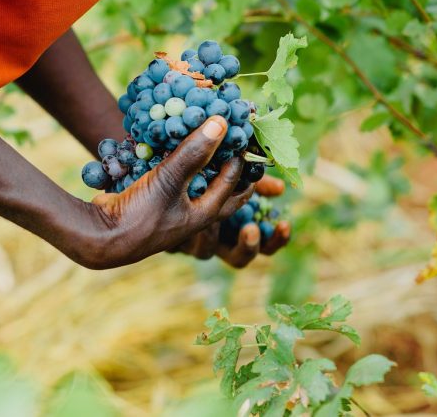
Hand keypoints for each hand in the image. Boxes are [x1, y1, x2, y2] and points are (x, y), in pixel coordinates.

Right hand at [82, 116, 250, 268]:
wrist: (98, 235)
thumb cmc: (141, 214)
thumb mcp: (170, 179)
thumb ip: (194, 152)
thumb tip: (221, 123)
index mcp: (205, 213)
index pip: (233, 183)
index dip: (241, 160)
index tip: (243, 136)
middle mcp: (190, 213)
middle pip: (219, 189)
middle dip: (229, 169)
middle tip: (237, 146)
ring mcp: (170, 208)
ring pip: (193, 182)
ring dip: (199, 162)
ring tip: (207, 141)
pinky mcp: (151, 199)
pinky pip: (169, 178)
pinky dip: (172, 161)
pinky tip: (170, 143)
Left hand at [171, 175, 290, 267]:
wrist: (152, 186)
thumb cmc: (197, 178)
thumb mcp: (229, 177)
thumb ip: (253, 182)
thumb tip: (281, 188)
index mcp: (235, 229)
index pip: (264, 245)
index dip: (277, 240)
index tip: (284, 225)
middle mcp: (215, 241)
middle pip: (239, 259)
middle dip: (248, 246)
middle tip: (250, 229)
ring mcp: (191, 243)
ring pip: (206, 250)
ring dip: (210, 230)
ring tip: (206, 212)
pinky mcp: (167, 239)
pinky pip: (178, 240)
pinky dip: (180, 223)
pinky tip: (181, 210)